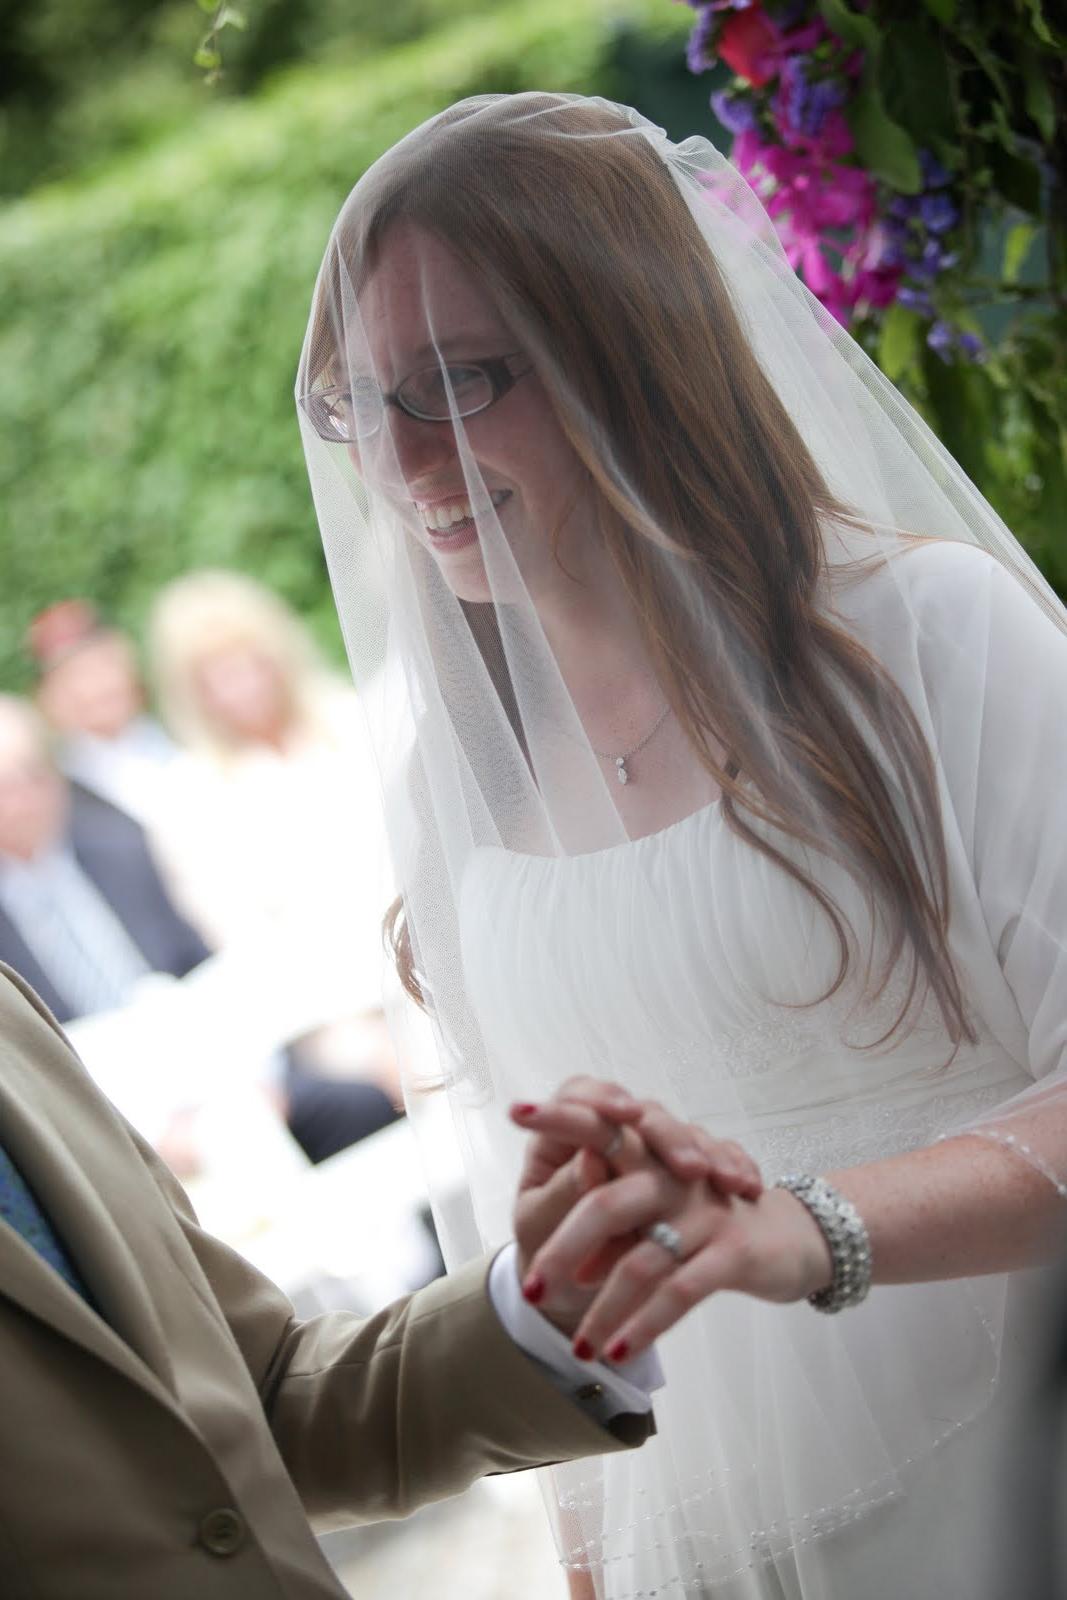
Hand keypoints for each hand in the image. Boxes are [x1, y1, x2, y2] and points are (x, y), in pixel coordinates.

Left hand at [510, 1079, 760, 1336]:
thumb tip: (578, 1186)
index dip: (559, 1115)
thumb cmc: (691, 1219)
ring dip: (604, 1311)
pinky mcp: (731, 1248)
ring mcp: (702, 1207)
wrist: (780, 1242)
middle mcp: (671, 1168)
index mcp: (640, 1145)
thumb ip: (601, 1191)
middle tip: (532, 1292)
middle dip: (566, 1251)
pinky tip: (619, 1351)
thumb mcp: (634, 1203)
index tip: (517, 1111)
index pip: (595, 1118)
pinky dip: (646, 1323)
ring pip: (641, 1260)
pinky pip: (681, 1289)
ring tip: (578, 1349)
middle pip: (608, 1202)